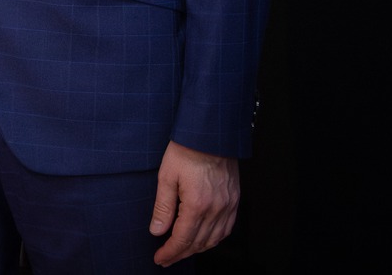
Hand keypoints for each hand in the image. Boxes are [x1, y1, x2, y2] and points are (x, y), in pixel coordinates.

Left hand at [149, 140, 240, 264]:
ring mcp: (228, 205)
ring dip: (197, 249)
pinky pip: (227, 229)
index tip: (160, 258)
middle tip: (167, 258)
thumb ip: (163, 207)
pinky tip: (205, 239)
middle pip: (198, 243)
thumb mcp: (166, 176)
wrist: (210, 133)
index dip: (170, 252)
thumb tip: (157, 231)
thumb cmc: (186, 150)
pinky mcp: (234, 200)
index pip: (183, 239)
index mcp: (197, 204)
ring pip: (214, 239)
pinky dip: (214, 239)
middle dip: (181, 254)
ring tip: (182, 251)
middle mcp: (216, 208)